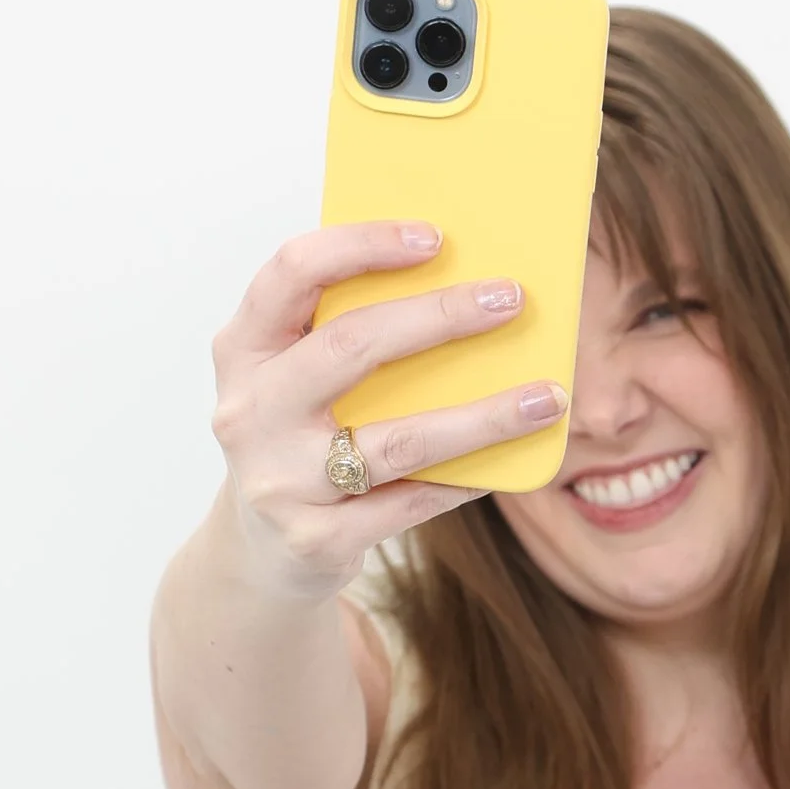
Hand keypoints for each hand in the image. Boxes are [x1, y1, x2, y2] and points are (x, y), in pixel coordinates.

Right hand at [208, 218, 568, 599]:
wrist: (264, 551)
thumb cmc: (300, 437)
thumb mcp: (298, 377)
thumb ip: (346, 331)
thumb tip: (462, 278)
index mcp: (243, 348)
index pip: (293, 271)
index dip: (362, 244)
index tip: (435, 237)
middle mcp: (250, 411)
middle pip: (352, 346)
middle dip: (440, 317)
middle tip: (510, 299)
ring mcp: (279, 480)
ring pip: (399, 441)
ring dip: (483, 417)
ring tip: (546, 398)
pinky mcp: (315, 539)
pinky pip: (411, 504)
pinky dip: (466, 480)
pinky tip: (509, 461)